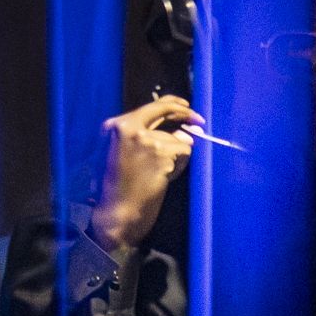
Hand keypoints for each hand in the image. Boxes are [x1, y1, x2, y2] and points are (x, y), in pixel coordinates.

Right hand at [89, 95, 198, 250]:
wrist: (118, 211)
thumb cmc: (120, 187)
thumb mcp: (125, 154)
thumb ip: (149, 137)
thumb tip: (182, 131)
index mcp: (117, 126)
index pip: (151, 106)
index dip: (173, 104)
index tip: (186, 106)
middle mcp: (130, 128)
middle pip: (167, 111)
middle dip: (187, 115)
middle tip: (199, 120)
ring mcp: (146, 139)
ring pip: (179, 139)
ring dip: (177, 157)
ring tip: (159, 174)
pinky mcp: (160, 153)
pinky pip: (184, 153)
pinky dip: (180, 166)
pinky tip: (164, 177)